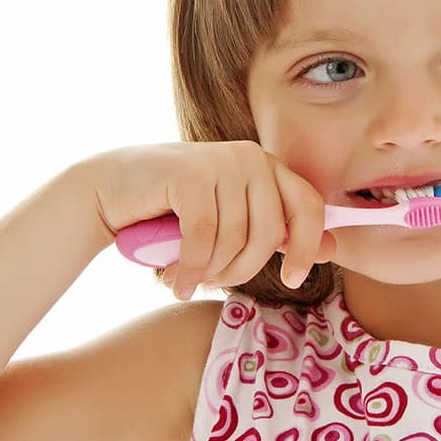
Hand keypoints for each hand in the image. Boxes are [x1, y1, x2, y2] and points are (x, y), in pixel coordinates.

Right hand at [82, 141, 336, 299]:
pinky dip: (190, 267)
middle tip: (213, 282)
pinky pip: (204, 238)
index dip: (305, 247)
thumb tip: (330, 250)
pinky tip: (176, 280)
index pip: (308, 206)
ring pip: (235, 240)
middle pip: (270, 233)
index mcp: (267, 166)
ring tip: (189, 277)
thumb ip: (277, 233)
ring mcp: (220, 160)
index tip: (291, 279)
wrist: (110, 191)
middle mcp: (250, 157)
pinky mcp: (190, 173)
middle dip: (243, 270)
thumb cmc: (174, 211)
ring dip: (211, 272)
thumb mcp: (232, 222)